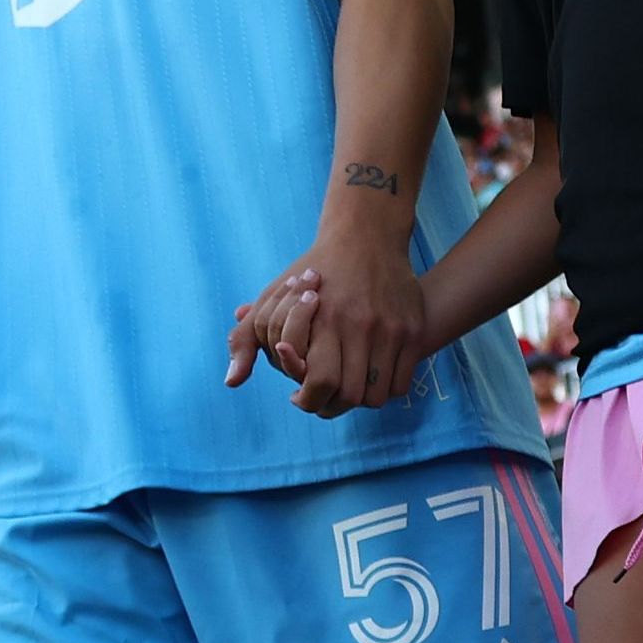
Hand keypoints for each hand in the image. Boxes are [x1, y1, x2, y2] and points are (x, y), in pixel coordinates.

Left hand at [225, 224, 425, 417]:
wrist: (366, 238)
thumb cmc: (311, 272)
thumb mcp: (272, 299)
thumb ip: (246, 339)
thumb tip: (231, 382)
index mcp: (323, 320)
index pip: (319, 384)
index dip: (308, 399)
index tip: (299, 395)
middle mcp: (359, 326)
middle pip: (349, 395)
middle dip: (333, 404)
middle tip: (323, 398)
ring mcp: (390, 329)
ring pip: (377, 395)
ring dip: (360, 399)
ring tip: (346, 388)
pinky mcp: (411, 331)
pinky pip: (400, 383)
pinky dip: (384, 389)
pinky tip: (369, 378)